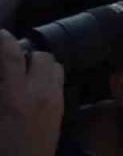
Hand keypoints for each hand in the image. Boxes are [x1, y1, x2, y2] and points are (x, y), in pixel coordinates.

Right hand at [0, 30, 62, 155]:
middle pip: (42, 56)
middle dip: (25, 54)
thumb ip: (1, 87)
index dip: (4, 40)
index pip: (12, 57)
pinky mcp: (61, 109)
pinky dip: (49, 77)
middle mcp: (40, 94)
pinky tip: (34, 86)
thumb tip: (4, 74)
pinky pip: (60, 82)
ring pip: (56, 66)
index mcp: (16, 97)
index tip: (0, 34)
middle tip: (11, 61)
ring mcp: (55, 101)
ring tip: (24, 72)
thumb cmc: (3, 145)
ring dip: (40, 64)